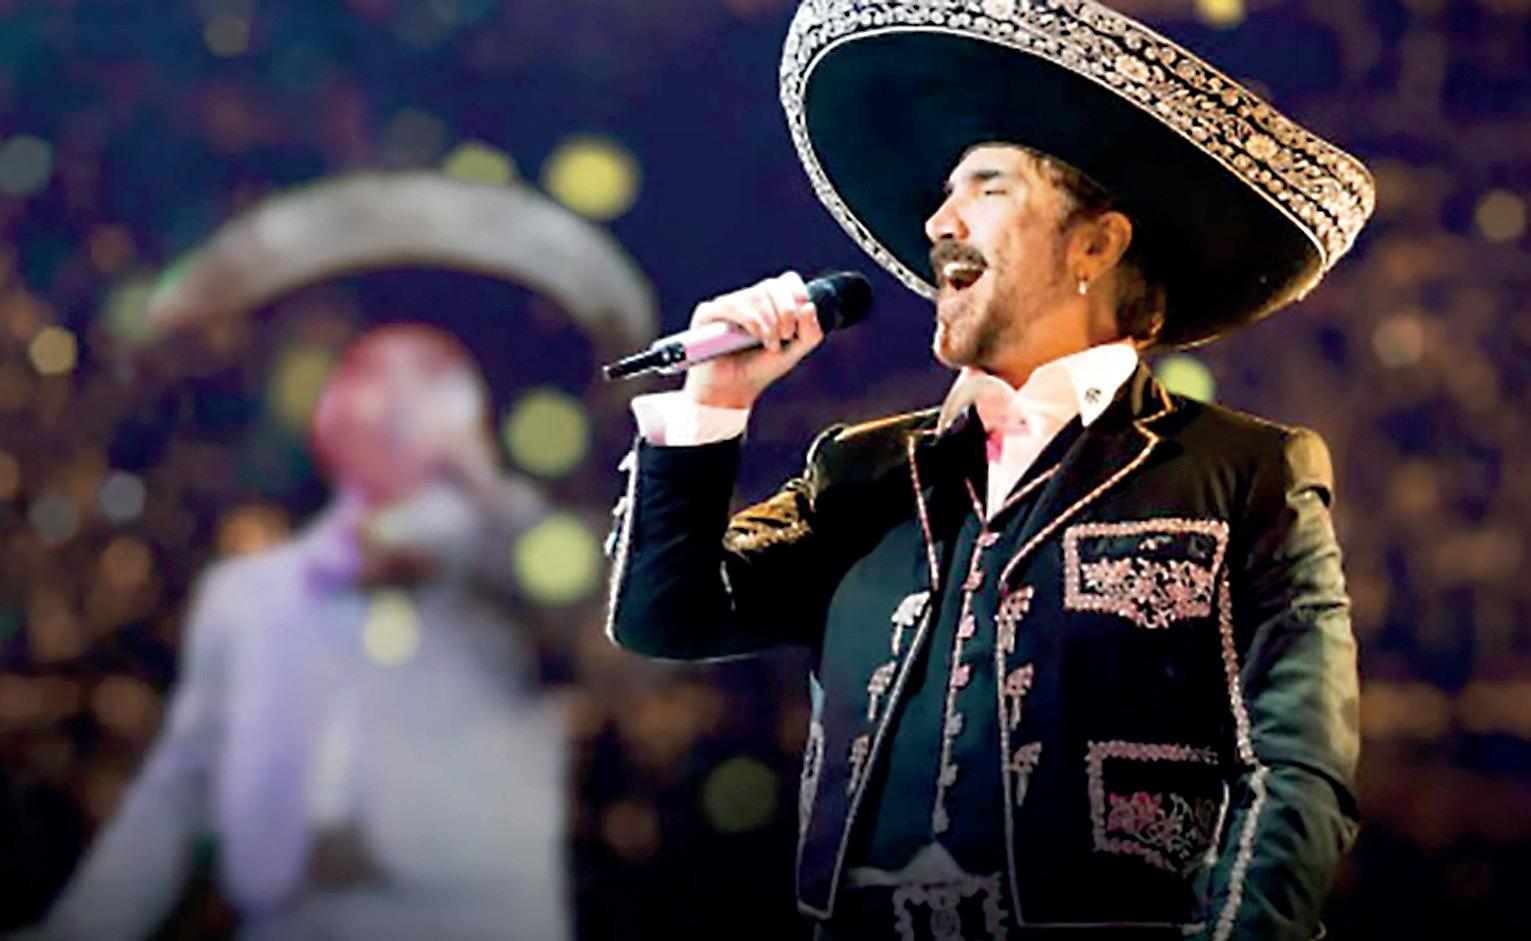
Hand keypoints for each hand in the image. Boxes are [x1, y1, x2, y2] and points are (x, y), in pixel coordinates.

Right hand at [681, 271, 825, 409]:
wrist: (733, 391)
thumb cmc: (761, 369)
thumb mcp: (794, 352)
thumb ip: (810, 333)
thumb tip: (809, 306)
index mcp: (770, 302)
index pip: (787, 281)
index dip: (798, 296)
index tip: (799, 323)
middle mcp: (747, 299)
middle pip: (773, 285)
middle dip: (786, 312)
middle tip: (786, 337)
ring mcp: (726, 304)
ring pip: (755, 296)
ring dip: (770, 322)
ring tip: (771, 345)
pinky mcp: (707, 314)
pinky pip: (732, 305)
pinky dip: (752, 321)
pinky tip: (758, 337)